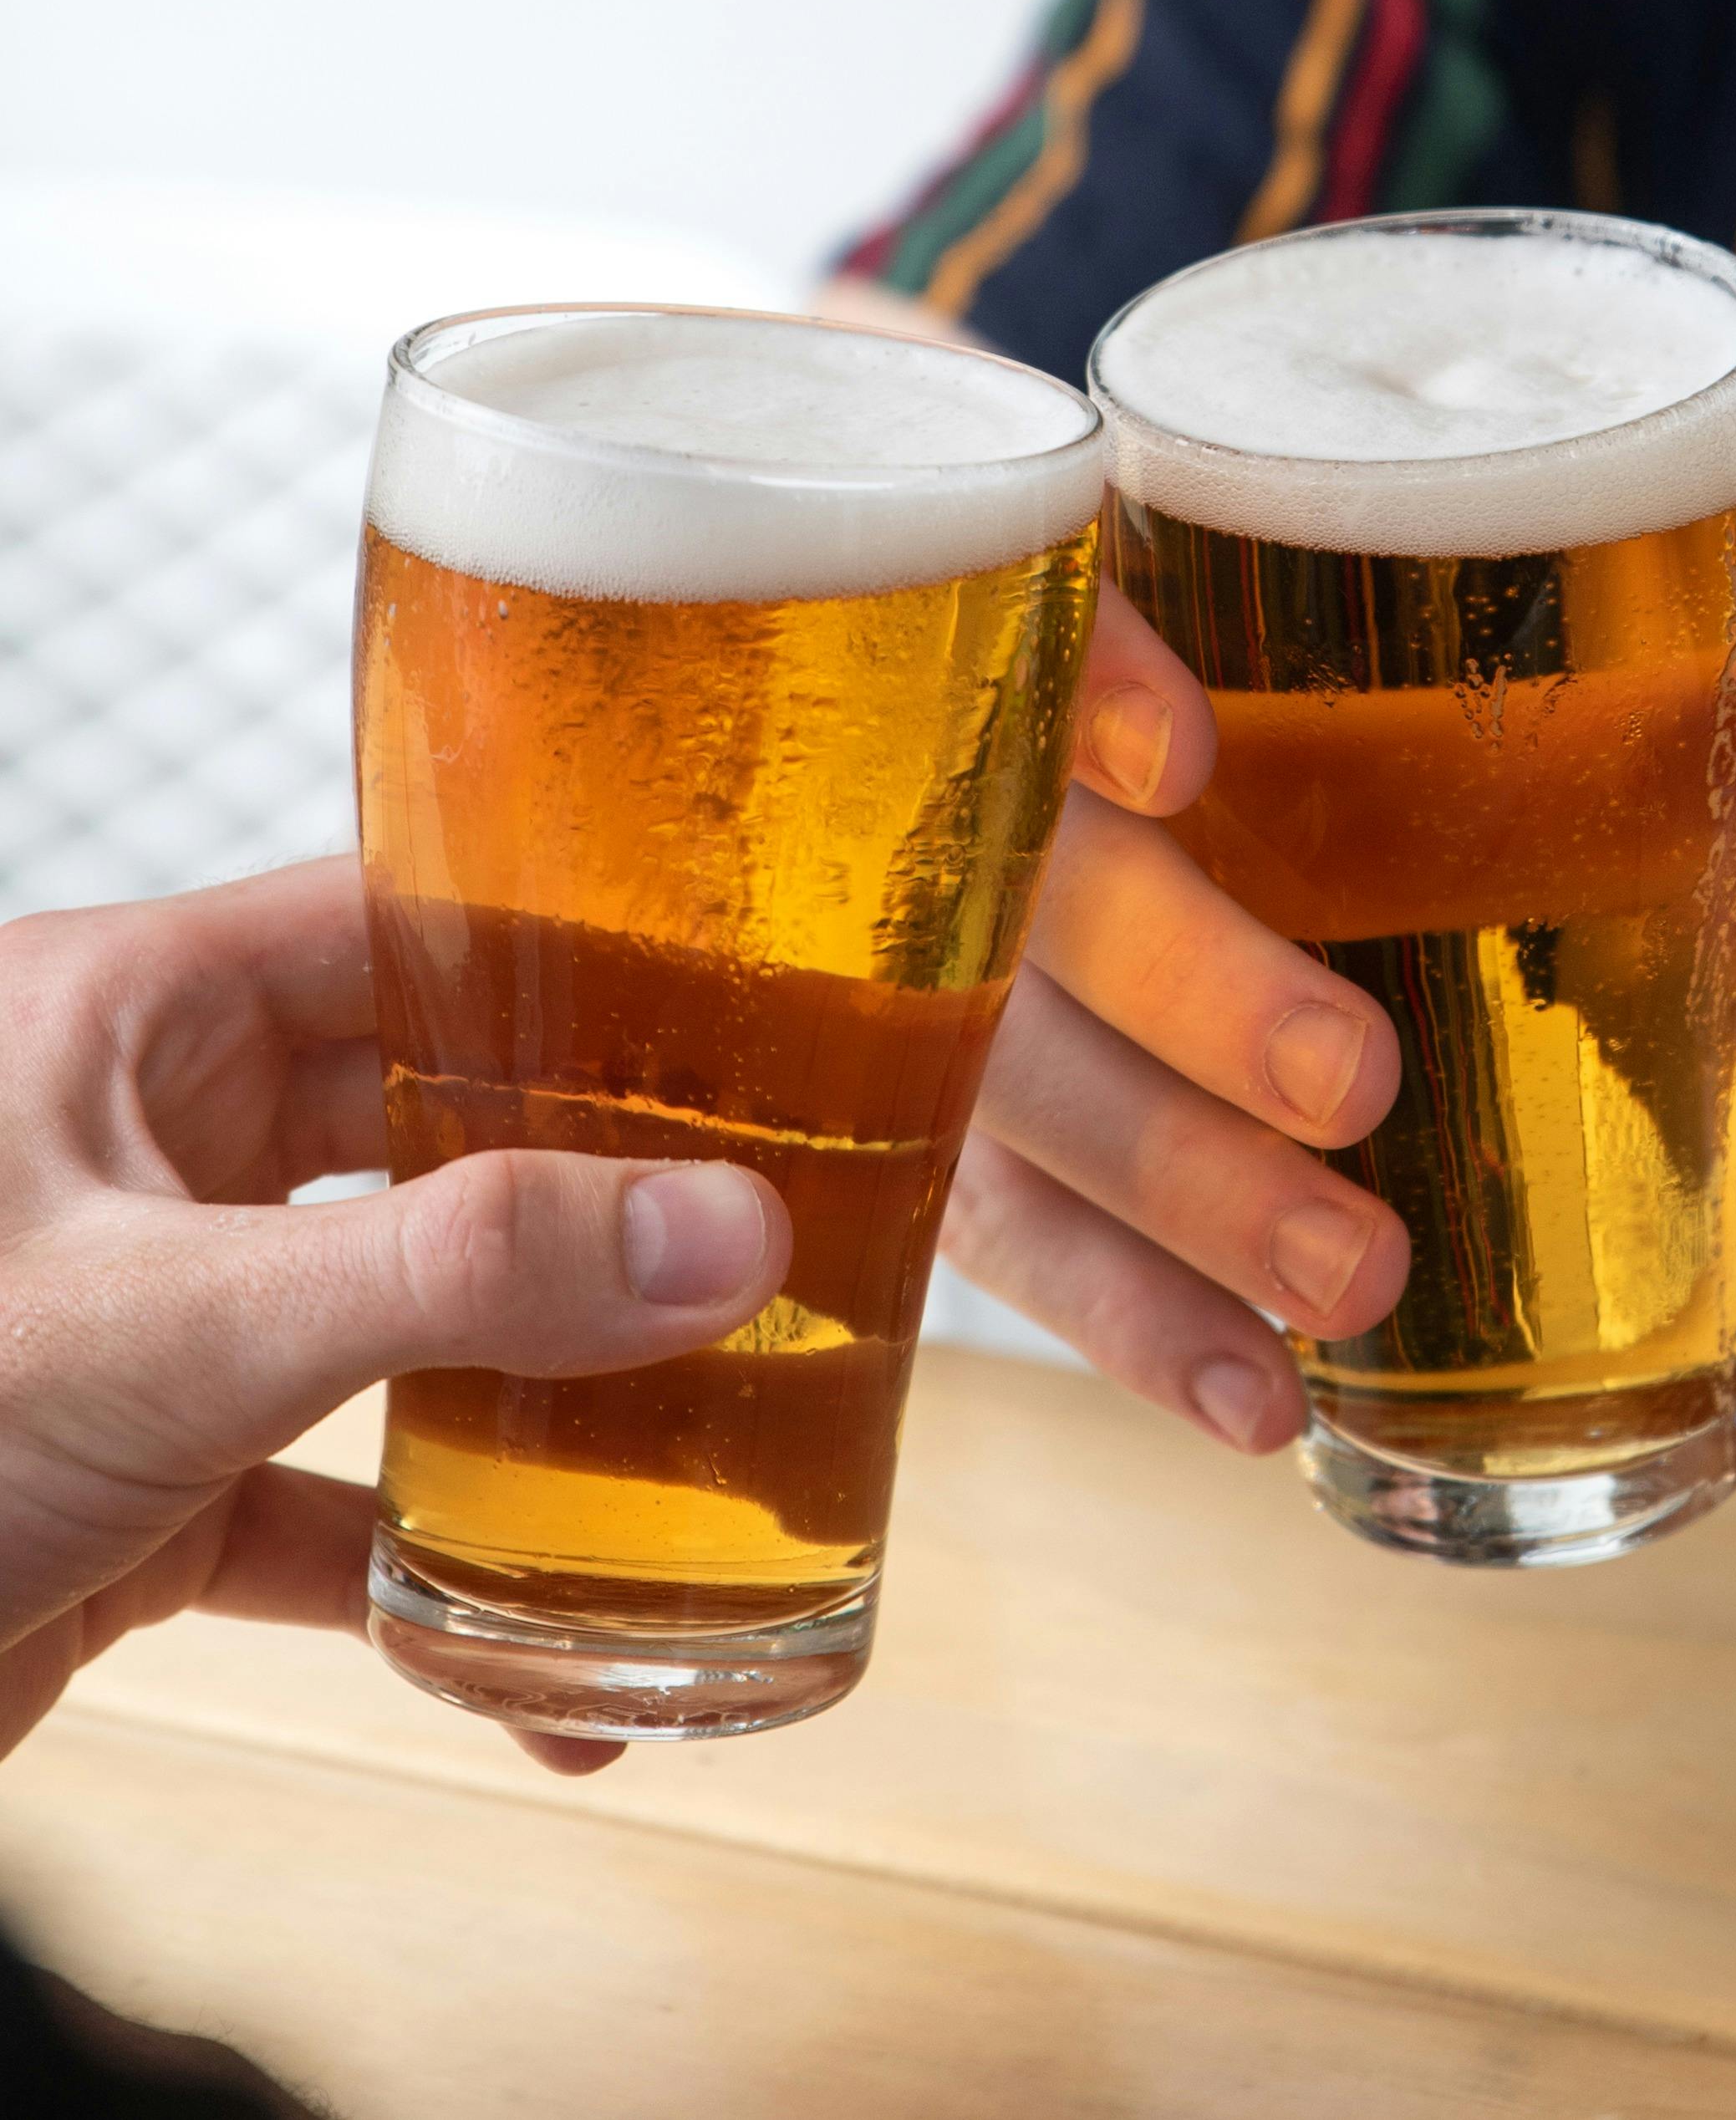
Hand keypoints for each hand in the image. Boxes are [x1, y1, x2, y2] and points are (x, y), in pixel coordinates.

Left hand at [0, 859, 790, 1776]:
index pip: (403, 922)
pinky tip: (551, 1652)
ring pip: (395, 1317)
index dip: (578, 946)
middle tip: (769, 1217)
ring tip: (707, 1427)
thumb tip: (718, 1232)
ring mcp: (141, 1319)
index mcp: (128, 1021)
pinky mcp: (133, 1487)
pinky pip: (326, 1504)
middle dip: (594, 1187)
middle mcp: (141, 1147)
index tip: (752, 992)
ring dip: (535, 1389)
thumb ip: (457, 1274)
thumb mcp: (177, 1325)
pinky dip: (436, 1570)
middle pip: (430, 1124)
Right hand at [945, 590, 1735, 1454]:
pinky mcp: (942, 1135)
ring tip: (1358, 1283)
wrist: (1071, 799)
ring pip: (1024, 1094)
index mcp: (1067, 641)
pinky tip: (1264, 1404)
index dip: (1088, 679)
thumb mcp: (1366, 651)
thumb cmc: (1261, 697)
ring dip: (1188, 1197)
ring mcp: (934, 984)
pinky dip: (1138, 1325)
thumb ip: (1552, 666)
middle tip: (1355, 1080)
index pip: (1037, 626)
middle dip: (1195, 990)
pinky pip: (1017, 1240)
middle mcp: (974, 806)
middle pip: (1045, 898)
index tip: (1182, 757)